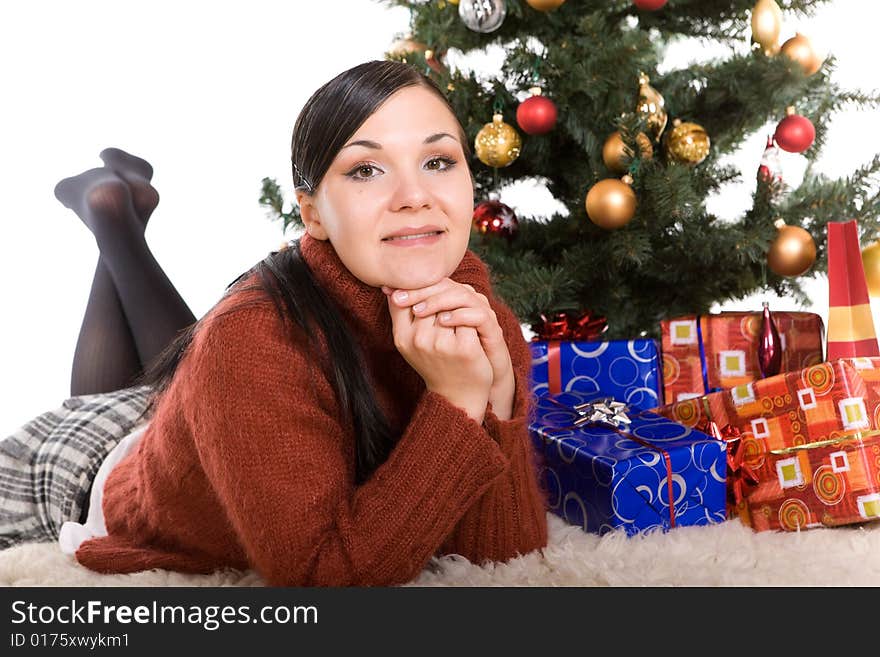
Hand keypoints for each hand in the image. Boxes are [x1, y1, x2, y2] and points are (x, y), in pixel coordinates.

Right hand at [385, 289, 491, 423]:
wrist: (457, 395)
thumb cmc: (435, 363)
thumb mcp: (411, 342)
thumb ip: (402, 315)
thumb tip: (392, 285)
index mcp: (402, 337)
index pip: (405, 296)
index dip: (418, 287)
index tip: (430, 287)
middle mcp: (419, 340)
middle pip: (430, 297)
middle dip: (442, 290)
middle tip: (453, 290)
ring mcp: (442, 344)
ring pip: (450, 303)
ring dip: (459, 300)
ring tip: (466, 303)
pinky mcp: (465, 347)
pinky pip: (468, 315)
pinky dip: (473, 313)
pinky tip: (476, 319)